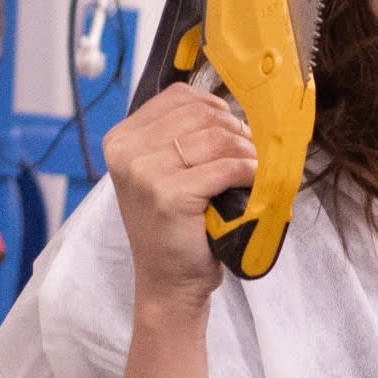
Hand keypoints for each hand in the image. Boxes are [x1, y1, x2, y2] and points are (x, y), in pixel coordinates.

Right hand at [103, 84, 259, 311]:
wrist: (168, 280)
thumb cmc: (176, 227)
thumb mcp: (166, 172)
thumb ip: (183, 137)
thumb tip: (233, 107)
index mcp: (122, 137)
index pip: (180, 96)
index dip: (218, 109)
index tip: (235, 131)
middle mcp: (127, 150)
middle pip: (202, 114)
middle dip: (237, 131)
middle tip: (252, 155)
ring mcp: (145, 172)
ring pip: (218, 138)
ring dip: (248, 153)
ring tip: (254, 171)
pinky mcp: (169, 194)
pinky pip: (227, 167)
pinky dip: (250, 173)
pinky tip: (254, 183)